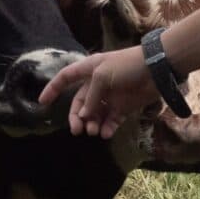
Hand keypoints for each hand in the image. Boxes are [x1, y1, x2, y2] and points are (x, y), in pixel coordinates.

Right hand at [39, 47, 158, 138]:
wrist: (157, 69)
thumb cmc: (127, 66)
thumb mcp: (102, 76)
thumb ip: (90, 97)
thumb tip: (84, 116)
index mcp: (89, 70)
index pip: (65, 78)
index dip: (52, 89)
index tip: (42, 103)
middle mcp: (97, 84)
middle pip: (79, 103)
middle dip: (77, 117)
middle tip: (78, 130)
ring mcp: (110, 96)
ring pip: (94, 114)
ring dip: (92, 124)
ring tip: (94, 131)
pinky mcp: (124, 107)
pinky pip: (111, 120)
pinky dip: (107, 127)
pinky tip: (107, 133)